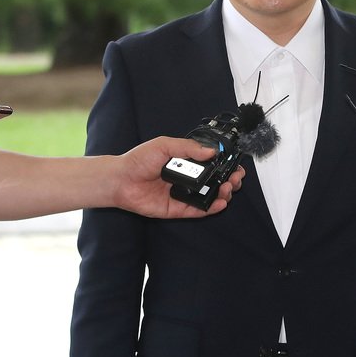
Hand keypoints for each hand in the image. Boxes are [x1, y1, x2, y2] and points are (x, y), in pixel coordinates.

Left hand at [111, 136, 246, 217]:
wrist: (121, 179)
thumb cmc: (138, 160)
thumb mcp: (165, 145)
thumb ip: (188, 147)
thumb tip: (211, 150)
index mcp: (185, 162)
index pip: (211, 164)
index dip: (225, 165)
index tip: (234, 164)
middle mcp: (186, 179)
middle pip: (215, 182)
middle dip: (229, 180)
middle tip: (234, 178)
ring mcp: (183, 194)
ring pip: (209, 197)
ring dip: (223, 193)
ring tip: (227, 188)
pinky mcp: (177, 209)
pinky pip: (197, 211)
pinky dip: (210, 208)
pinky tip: (219, 202)